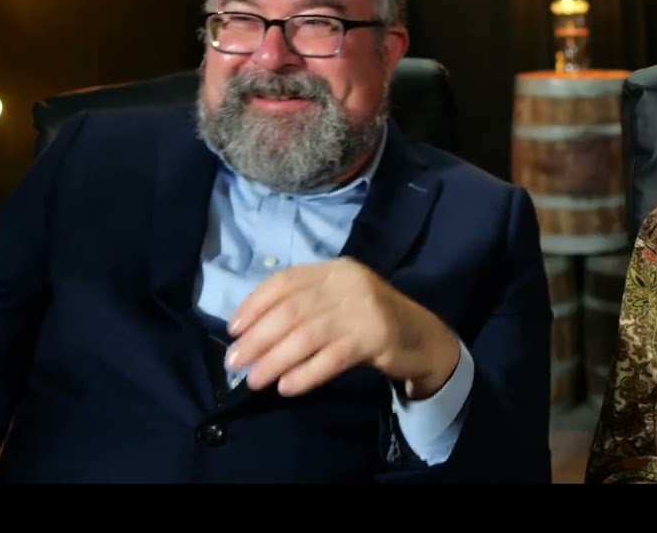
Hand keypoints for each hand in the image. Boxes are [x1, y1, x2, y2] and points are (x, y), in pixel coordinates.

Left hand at [226, 257, 461, 397]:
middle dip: (258, 337)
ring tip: (254, 380)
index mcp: (334, 270)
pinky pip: (332, 357)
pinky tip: (287, 387)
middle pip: (292, 309)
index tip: (233, 330)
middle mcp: (348, 283)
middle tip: (235, 362)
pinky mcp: (377, 337)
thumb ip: (305, 306)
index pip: (285, 280)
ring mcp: (364, 309)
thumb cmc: (370, 322)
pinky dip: (306, 373)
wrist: (423, 338)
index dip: (254, 304)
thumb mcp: (339, 301)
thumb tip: (250, 333)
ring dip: (275, 359)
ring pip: (308, 334)